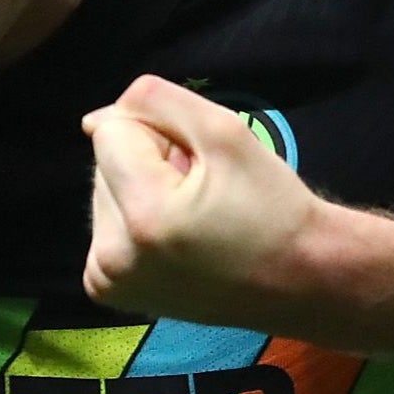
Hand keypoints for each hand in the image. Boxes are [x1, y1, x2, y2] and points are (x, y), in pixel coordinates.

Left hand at [83, 74, 327, 332]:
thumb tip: (93, 121)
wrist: (300, 281)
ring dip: (143, 190)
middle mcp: (111, 258)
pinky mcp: (108, 291)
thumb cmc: (272, 206)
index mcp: (141, 218)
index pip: (110, 132)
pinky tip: (174, 237)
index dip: (159, 134)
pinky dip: (135, 221)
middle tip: (203, 193)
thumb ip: (155, 102)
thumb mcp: (223, 130)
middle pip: (106, 163)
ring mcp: (107, 280)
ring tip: (194, 216)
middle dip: (149, 163)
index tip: (200, 164)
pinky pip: (106, 226)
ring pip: (105, 191)